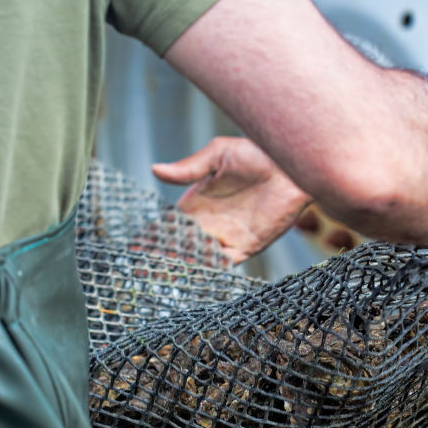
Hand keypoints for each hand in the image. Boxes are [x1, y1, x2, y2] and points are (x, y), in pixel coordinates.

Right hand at [152, 137, 311, 263]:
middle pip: (179, 246)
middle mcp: (209, 223)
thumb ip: (189, 168)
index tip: (136, 246)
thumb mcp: (218, 155)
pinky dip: (212, 269)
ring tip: (165, 274)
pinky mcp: (248, 245)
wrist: (291, 166)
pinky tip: (197, 273)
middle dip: (162, 258)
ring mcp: (228, 236)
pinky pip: (226, 263)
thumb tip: (155, 170)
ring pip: (199, 258)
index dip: (152, 236)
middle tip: (142, 269)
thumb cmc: (256, 153)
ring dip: (184, 266)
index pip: (169, 224)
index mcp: (196, 202)